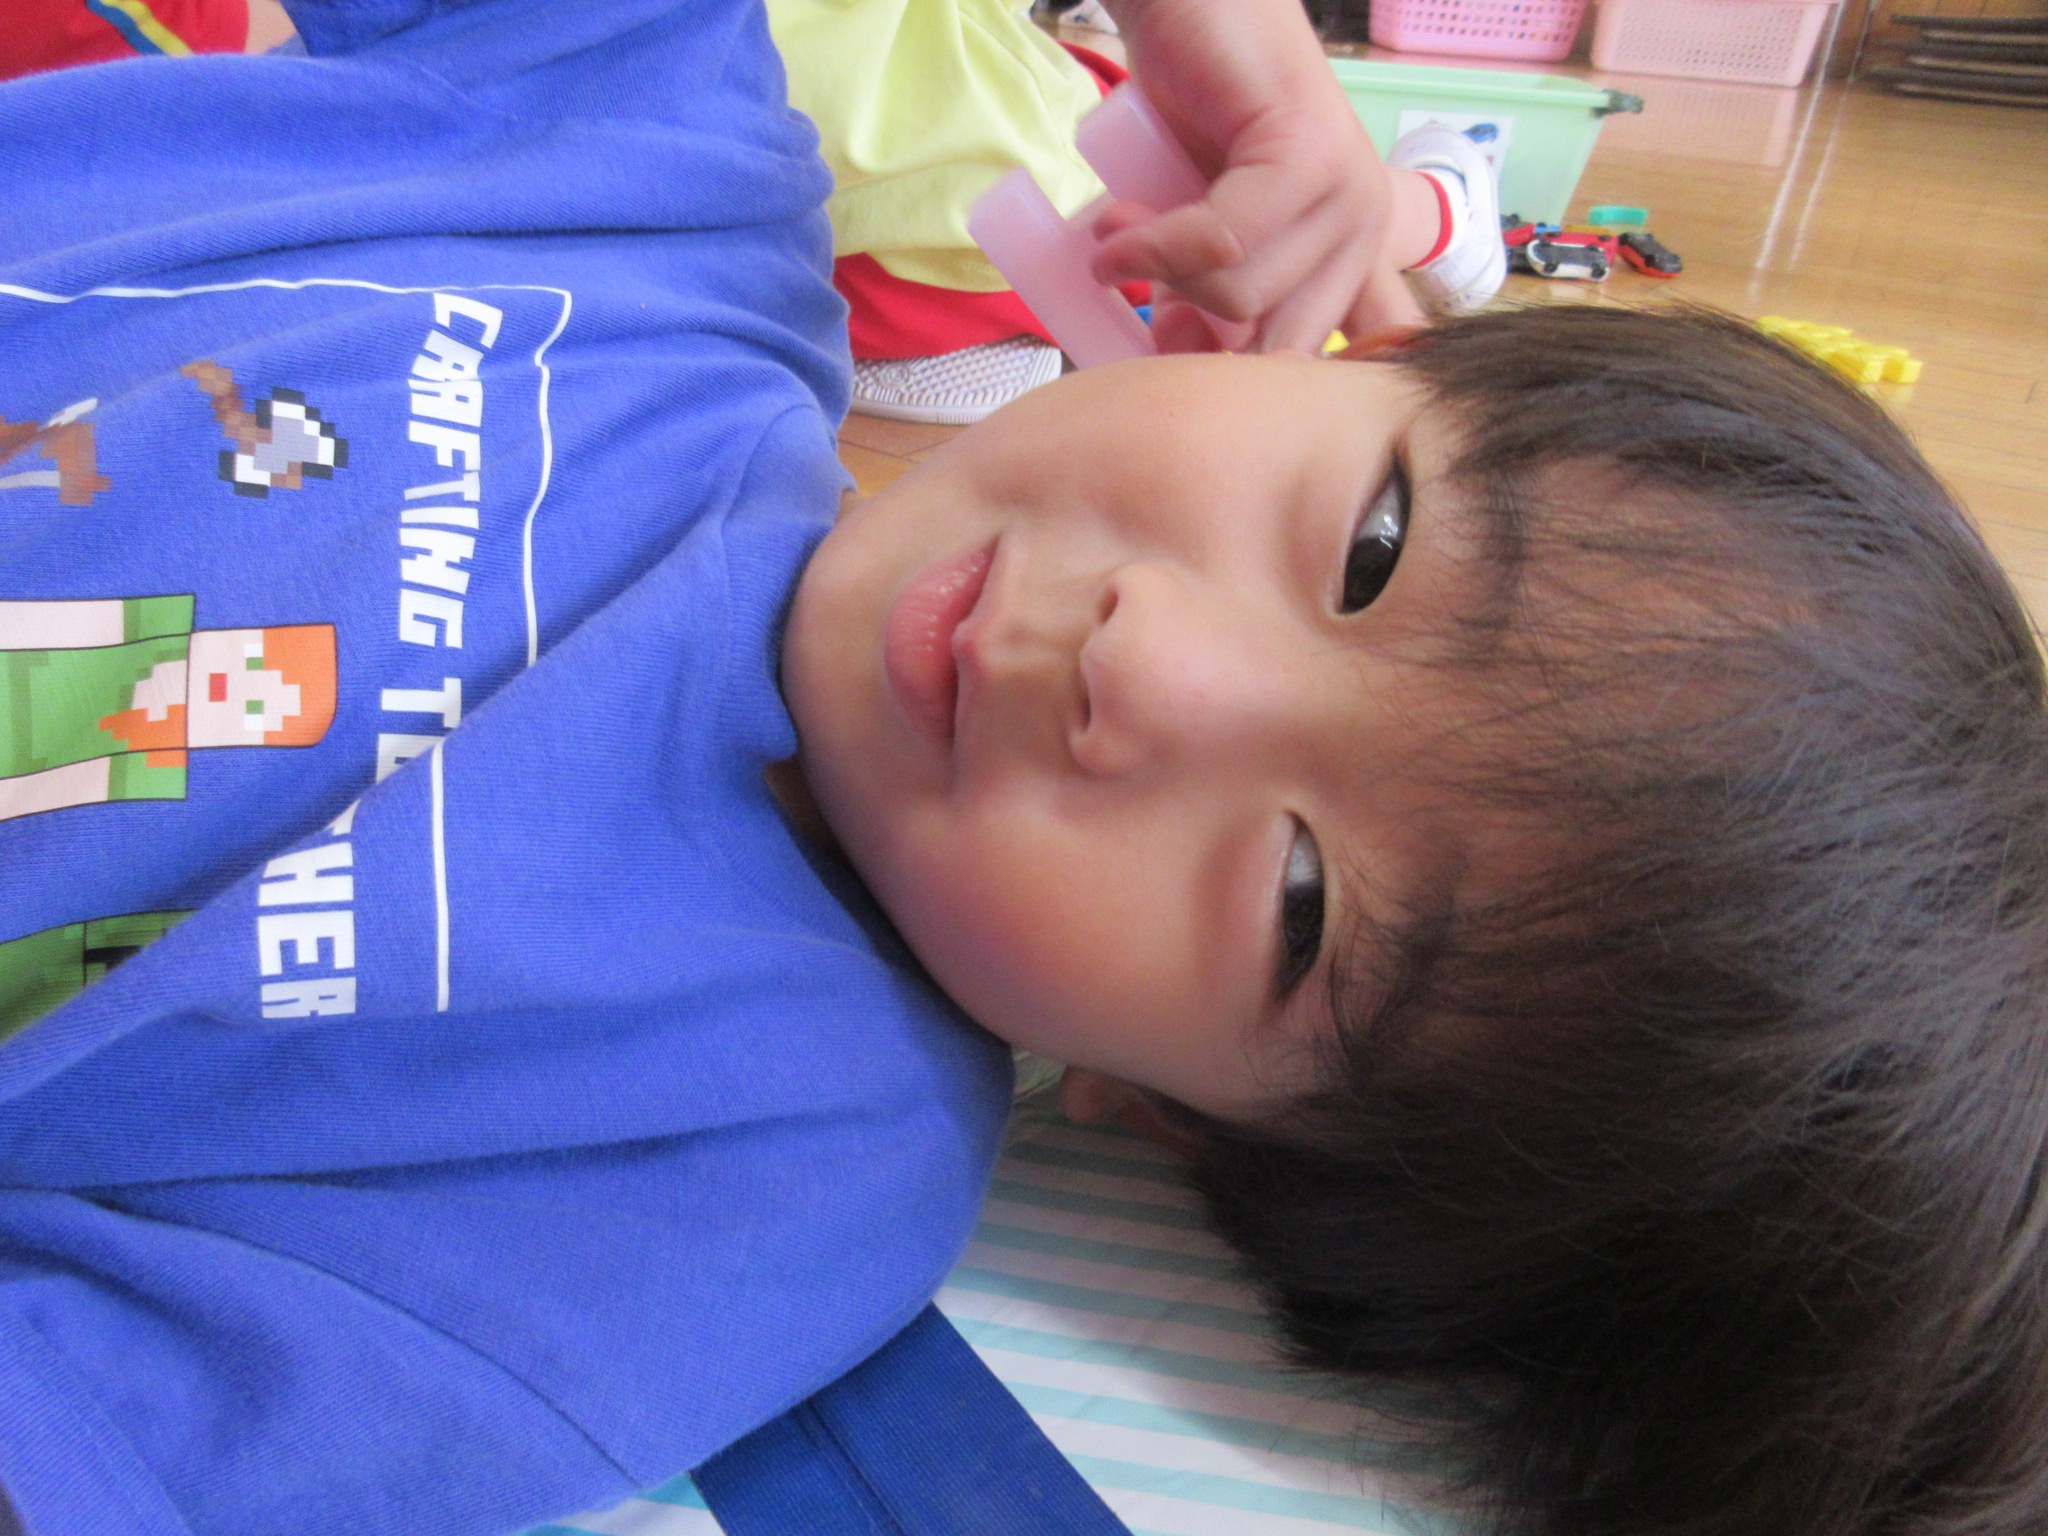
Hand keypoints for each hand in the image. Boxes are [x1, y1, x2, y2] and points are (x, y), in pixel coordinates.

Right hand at [1092, 0, 1426, 352]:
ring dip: (1157, 275)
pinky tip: (1109, 228)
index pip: (1338, 371)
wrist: (1185, 4)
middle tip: (1130, 287)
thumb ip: (1218, 302)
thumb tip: (1185, 372)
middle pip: (1272, 346)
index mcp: (1352, 260)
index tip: (1177, 361)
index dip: (1251, 385)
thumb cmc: (1190, 112)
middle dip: (1189, 332)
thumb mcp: (1210, 231)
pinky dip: (1151, 246)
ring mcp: (1348, 191)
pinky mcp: (1312, 156)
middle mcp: (1365, 230)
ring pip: (1242, 296)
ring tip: (1116, 233)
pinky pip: (1221, 242)